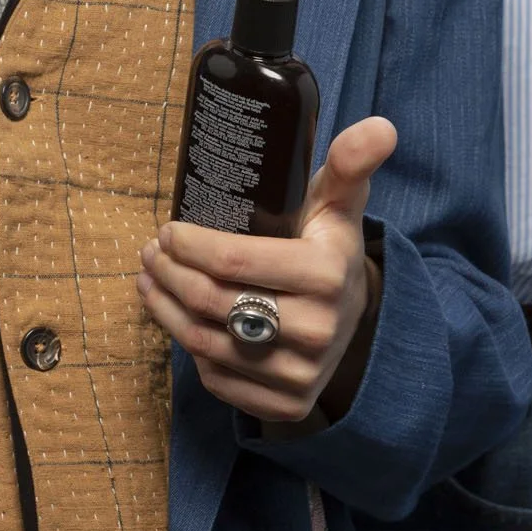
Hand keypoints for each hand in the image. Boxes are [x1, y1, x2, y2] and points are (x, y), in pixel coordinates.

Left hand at [136, 116, 396, 423]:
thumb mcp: (340, 202)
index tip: (168, 229)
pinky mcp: (285, 405)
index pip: (234, 262)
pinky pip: (217, 379)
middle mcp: (315, 331)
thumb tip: (381, 125)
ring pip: (205, 343)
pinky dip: (189, 348)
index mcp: (325, 274)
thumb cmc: (329, 245)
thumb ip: (352, 162)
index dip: (190, 246)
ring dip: (165, 309)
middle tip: (151, 251)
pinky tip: (176, 320)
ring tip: (150, 279)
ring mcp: (300, 375)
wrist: (354, 318)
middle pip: (212, 303)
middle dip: (169, 273)